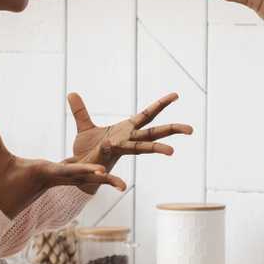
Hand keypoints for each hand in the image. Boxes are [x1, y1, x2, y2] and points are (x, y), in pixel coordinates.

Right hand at [0, 122, 124, 218]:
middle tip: (123, 184)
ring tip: (122, 184)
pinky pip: (76, 179)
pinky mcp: (54, 183)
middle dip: (102, 180)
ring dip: (101, 181)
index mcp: (44, 172)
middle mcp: (54, 178)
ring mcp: (55, 182)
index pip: (68, 170)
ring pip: (82, 180)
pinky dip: (89, 176)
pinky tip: (101, 172)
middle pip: (83, 178)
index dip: (85, 169)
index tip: (102, 170)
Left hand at [67, 92, 193, 192]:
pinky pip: (114, 155)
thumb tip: (72, 93)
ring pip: (141, 148)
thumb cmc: (86, 150)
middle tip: (191, 129)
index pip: (147, 115)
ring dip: (156, 149)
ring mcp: (119, 150)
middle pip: (154, 132)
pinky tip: (127, 157)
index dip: (161, 104)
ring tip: (172, 151)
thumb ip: (80, 111)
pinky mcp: (106, 159)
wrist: (76, 170)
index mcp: (126, 130)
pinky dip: (123, 158)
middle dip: (172, 129)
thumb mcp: (83, 126)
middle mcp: (127, 140)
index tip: (176, 95)